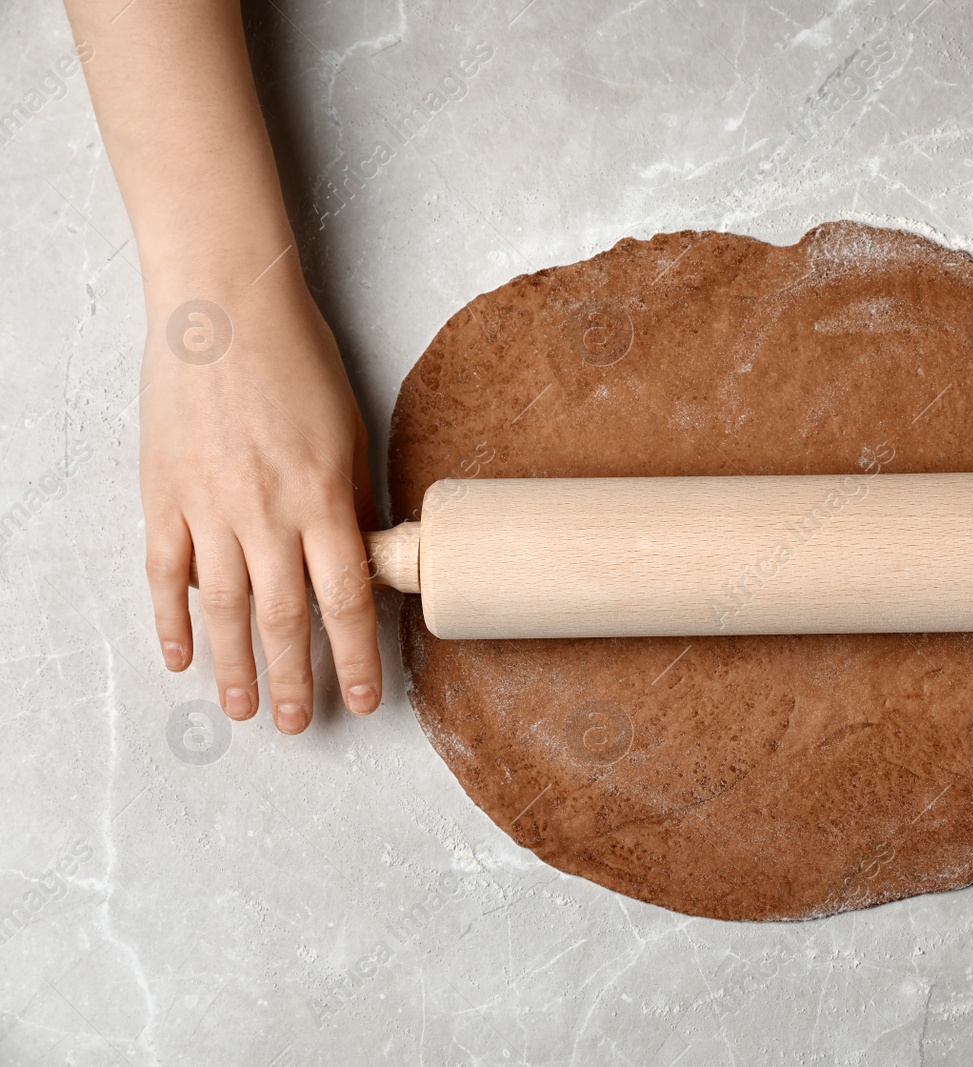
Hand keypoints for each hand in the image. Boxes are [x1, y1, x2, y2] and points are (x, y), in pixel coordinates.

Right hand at [140, 263, 380, 733]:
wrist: (222, 306)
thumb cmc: (297, 360)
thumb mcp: (350, 431)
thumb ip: (355, 499)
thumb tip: (371, 552)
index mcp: (322, 501)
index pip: (345, 603)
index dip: (355, 659)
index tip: (364, 699)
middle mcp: (265, 515)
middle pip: (283, 619)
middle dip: (295, 680)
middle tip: (297, 725)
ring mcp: (207, 508)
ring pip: (221, 609)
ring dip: (234, 667)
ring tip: (243, 709)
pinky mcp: (162, 494)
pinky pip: (165, 573)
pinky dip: (169, 620)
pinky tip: (179, 656)